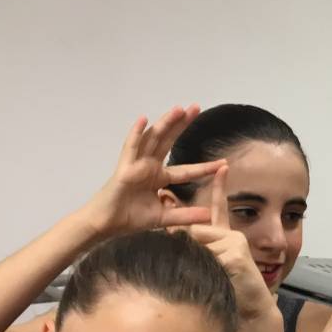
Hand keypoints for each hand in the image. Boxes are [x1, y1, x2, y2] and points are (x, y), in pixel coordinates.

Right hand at [81, 106, 217, 237]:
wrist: (107, 224)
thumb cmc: (130, 218)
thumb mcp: (165, 217)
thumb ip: (186, 215)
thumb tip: (209, 216)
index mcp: (159, 177)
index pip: (187, 169)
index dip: (205, 167)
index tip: (224, 162)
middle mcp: (149, 166)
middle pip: (169, 141)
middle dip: (182, 125)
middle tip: (196, 107)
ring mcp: (136, 164)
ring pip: (153, 139)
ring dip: (165, 123)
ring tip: (179, 109)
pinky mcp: (124, 167)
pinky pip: (130, 147)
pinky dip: (136, 133)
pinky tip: (144, 119)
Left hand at [188, 167, 276, 322]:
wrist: (253, 309)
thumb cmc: (230, 291)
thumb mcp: (212, 266)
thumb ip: (199, 251)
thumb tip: (175, 237)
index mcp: (226, 237)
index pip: (219, 208)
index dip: (220, 187)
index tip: (223, 167)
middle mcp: (232, 236)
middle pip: (195, 230)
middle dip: (185, 245)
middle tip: (189, 260)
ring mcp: (235, 243)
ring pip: (199, 242)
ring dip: (195, 260)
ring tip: (211, 275)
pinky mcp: (235, 253)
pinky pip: (206, 255)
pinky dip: (205, 268)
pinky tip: (218, 277)